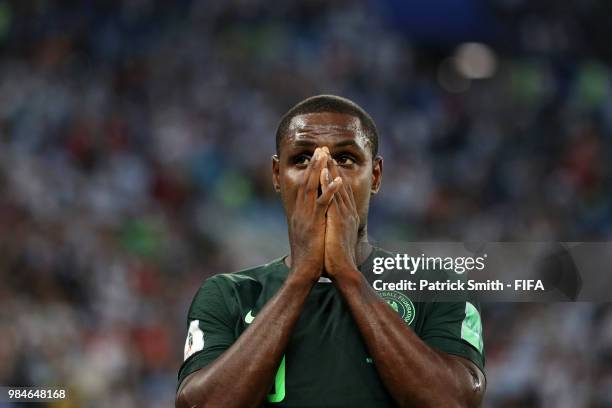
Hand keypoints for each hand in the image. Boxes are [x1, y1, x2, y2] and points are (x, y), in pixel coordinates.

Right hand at [288, 147, 341, 282]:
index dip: (310, 172)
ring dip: (319, 170)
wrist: (303, 272)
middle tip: (320, 148)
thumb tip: (314, 218)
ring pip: (312, 189)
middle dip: (314, 165)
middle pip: (307, 183)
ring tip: (325, 154)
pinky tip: (337, 180)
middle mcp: (301, 212)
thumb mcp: (307, 236)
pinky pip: (323, 204)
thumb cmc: (308, 257)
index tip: (316, 158)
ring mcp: (306, 217)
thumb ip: (310, 223)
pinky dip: (330, 191)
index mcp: (300, 214)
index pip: (305, 188)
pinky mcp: (314, 225)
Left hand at [322, 159, 359, 279]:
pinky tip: (323, 172)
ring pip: (337, 187)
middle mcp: (347, 213)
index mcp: (346, 217)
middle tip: (326, 150)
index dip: (335, 176)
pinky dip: (328, 184)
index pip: (341, 192)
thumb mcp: (335, 238)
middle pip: (340, 185)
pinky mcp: (338, 220)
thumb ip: (334, 227)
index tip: (328, 163)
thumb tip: (329, 223)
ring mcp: (344, 215)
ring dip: (330, 169)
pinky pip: (332, 197)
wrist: (343, 271)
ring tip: (324, 154)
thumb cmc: (337, 258)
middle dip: (333, 167)